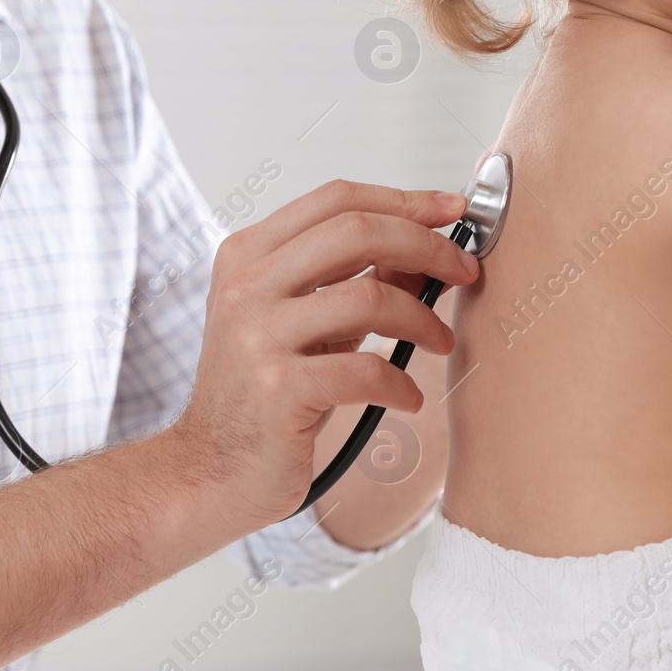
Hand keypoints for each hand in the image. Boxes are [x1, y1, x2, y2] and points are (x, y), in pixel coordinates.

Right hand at [166, 180, 480, 529]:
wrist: (207, 471)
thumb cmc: (256, 397)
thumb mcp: (297, 324)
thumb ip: (348, 282)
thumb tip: (422, 251)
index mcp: (246, 256)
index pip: (336, 199)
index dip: (404, 200)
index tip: (451, 210)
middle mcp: (246, 286)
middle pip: (357, 231)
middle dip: (427, 245)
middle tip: (464, 271)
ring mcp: (257, 336)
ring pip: (370, 297)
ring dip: (423, 319)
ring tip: (439, 342)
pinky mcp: (278, 390)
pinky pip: (367, 369)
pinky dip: (402, 383)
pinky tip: (407, 397)